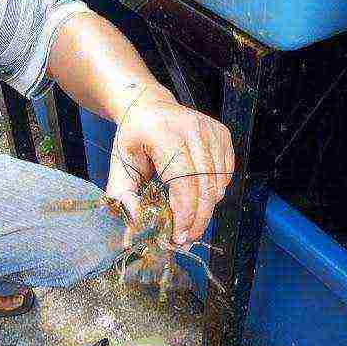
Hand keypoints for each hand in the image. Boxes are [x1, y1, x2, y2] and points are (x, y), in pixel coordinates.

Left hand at [105, 84, 233, 244]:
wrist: (149, 106)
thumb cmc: (133, 138)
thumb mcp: (120, 166)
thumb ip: (124, 196)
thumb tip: (138, 225)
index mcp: (163, 134)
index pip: (184, 183)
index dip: (184, 215)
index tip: (177, 237)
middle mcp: (192, 128)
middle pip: (205, 187)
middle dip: (198, 220)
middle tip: (186, 239)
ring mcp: (211, 130)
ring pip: (219, 184)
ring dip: (206, 209)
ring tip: (189, 219)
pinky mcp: (222, 134)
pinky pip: (226, 174)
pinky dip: (214, 191)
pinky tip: (197, 194)